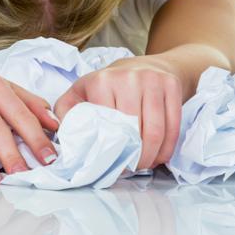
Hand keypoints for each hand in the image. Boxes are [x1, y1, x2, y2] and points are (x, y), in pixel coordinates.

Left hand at [54, 55, 182, 169]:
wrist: (144, 66)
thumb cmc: (109, 85)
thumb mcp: (79, 92)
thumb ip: (65, 113)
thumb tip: (62, 138)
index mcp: (101, 81)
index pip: (107, 126)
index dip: (109, 150)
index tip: (110, 164)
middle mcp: (128, 78)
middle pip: (133, 131)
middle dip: (133, 158)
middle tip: (130, 168)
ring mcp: (152, 80)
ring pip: (155, 131)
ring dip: (151, 156)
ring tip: (144, 165)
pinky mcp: (171, 85)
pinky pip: (173, 125)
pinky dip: (167, 147)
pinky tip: (159, 156)